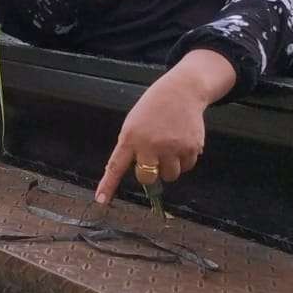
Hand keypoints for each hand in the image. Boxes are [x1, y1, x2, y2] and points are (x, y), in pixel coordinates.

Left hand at [95, 73, 208, 204]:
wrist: (182, 91)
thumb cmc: (153, 108)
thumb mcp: (134, 123)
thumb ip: (132, 146)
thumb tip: (139, 173)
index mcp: (131, 137)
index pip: (115, 166)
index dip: (108, 185)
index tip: (100, 201)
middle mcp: (150, 144)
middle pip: (147, 178)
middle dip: (150, 173)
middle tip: (154, 158)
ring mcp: (172, 147)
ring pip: (169, 176)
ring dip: (169, 168)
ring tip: (169, 148)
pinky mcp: (191, 147)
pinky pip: (187, 167)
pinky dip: (184, 161)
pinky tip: (182, 143)